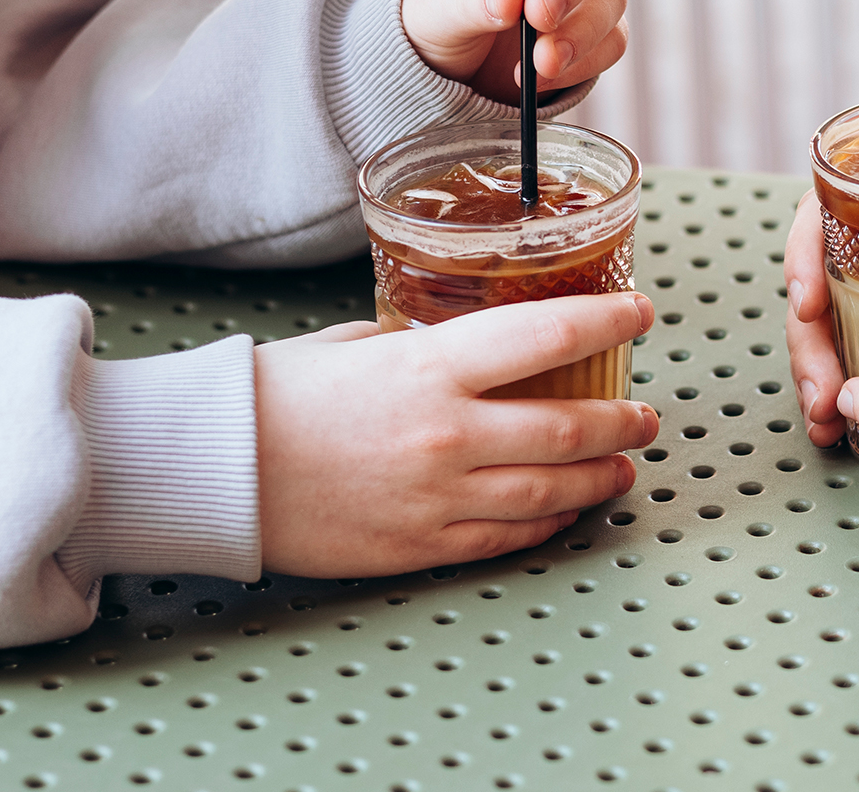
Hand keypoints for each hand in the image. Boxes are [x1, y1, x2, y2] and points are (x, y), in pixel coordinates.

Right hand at [255, 293, 658, 577]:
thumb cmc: (274, 396)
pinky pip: (506, 537)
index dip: (608, 322)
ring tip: (622, 466)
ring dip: (599, 476)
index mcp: (430, 366)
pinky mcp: (421, 545)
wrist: (214, 469)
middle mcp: (447, 432)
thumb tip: (457, 350)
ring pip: (550, 490)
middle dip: (621, 419)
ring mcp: (437, 496)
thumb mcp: (353, 342)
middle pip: (568, 426)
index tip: (641, 314)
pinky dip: (547, 522)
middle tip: (645, 414)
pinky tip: (565, 509)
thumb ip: (417, 346)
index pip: (548, 334)